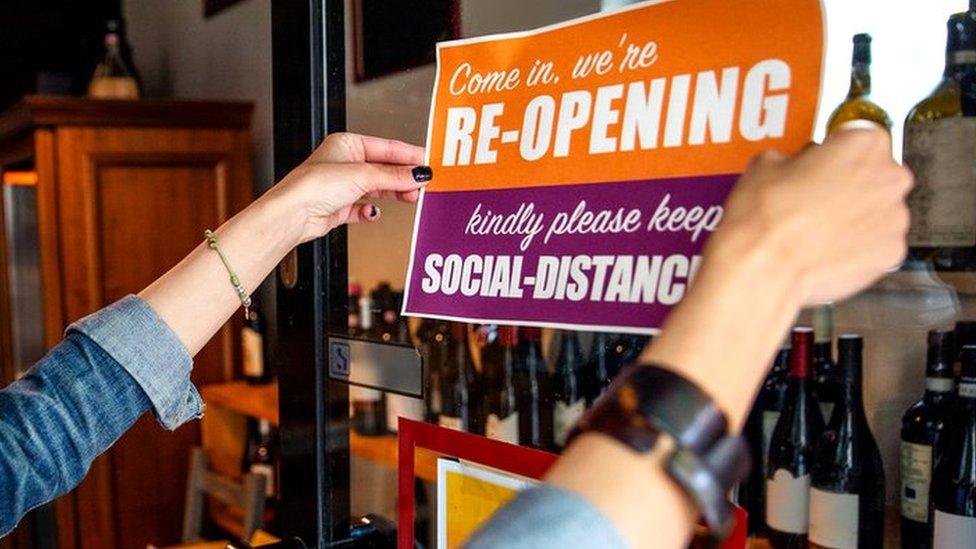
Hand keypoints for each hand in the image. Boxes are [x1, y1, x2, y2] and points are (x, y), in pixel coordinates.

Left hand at [269, 132, 429, 243]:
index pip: (386, 147)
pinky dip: (370, 211)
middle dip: (403, 177)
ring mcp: (341, 186)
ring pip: (376, 188)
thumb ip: (393, 175)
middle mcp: (344, 163)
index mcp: (347, 144)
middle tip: (423, 184)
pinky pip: (362, 208)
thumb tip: (418, 173)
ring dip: (393, 193)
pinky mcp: (338, 207)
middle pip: (383, 169)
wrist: (293, 214)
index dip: (409, 155)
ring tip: (410, 197)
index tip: (429, 161)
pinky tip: (373, 213)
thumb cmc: (313, 185)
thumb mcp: (362, 175)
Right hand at [710, 126, 911, 304]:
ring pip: (879, 211)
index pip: (860, 136)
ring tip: (819, 228)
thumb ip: (795, 158)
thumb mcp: (766, 164)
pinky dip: (859, 246)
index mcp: (863, 144)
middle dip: (851, 184)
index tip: (825, 161)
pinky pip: (878, 244)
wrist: (764, 268)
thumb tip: (794, 167)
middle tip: (817, 197)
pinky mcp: (890, 254)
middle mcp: (889, 177)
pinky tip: (828, 248)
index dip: (837, 150)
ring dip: (857, 216)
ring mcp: (895, 219)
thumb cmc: (766, 218)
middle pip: (876, 173)